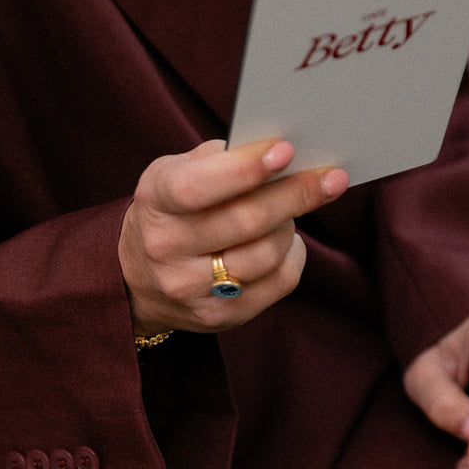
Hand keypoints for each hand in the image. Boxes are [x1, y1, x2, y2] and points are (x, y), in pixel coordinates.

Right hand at [118, 137, 349, 335]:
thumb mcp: (176, 173)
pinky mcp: (217, 317)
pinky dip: (292, 256)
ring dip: (290, 226)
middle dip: (294, 195)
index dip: (243, 170)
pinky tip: (285, 242)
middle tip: (331, 178)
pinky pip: (277, 284)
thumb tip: (280, 153)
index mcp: (155, 202)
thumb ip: (219, 159)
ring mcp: (189, 289)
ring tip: (293, 209)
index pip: (196, 188)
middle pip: (243, 222)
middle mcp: (165, 249)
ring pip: (265, 256)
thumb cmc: (173, 211)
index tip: (285, 151)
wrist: (138, 278)